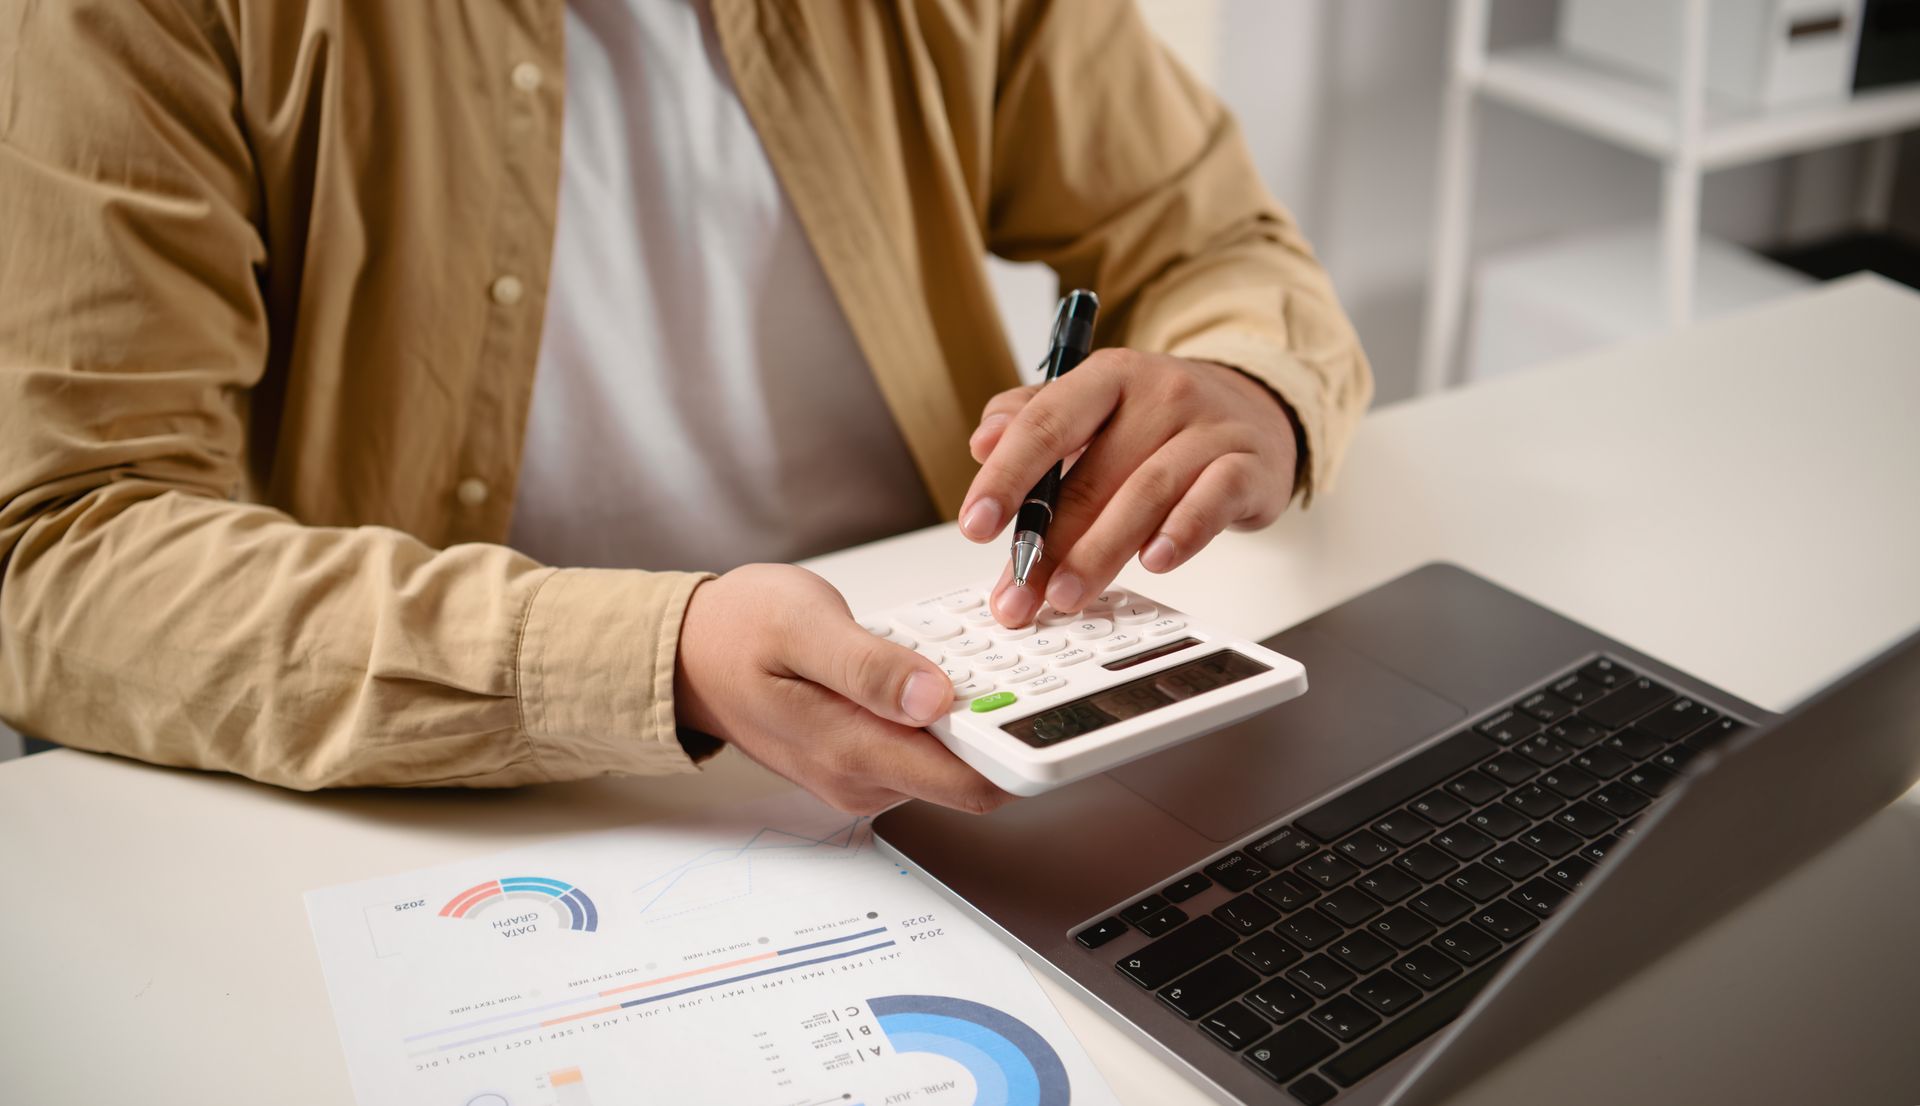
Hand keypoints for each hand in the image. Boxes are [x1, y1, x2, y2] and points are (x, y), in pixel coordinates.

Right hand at [673, 563, 1014, 815]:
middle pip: (969, 771)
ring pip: (948, 756)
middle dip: (1001, 720)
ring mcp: (861, 774)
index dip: (1022, 749)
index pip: (970, 782)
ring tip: (972, 654)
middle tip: (1019, 660)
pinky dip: (939, 707)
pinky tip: (931, 665)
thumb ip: (869, 665)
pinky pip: (922, 742)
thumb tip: (934, 695)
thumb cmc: (737, 631)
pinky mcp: (861, 759)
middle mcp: (862, 778)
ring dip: (970, 711)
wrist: (686, 654)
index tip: (1056, 708)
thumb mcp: (803, 625)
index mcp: (853, 750)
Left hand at [958, 351, 1298, 625]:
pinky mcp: (1249, 467)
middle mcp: (1160, 394)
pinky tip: (1155, 562)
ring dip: (1100, 553)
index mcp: (1109, 376)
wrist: (1254, 410)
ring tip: (1065, 597)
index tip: (975, 525)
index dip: (1006, 477)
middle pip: (1092, 474)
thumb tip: (982, 443)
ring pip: (1147, 493)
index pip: (1047, 422)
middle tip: (1017, 593)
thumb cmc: (1159, 419)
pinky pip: (1213, 500)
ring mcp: (1208, 429)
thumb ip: (1033, 419)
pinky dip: (1182, 532)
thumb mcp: (1095, 405)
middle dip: (1047, 544)